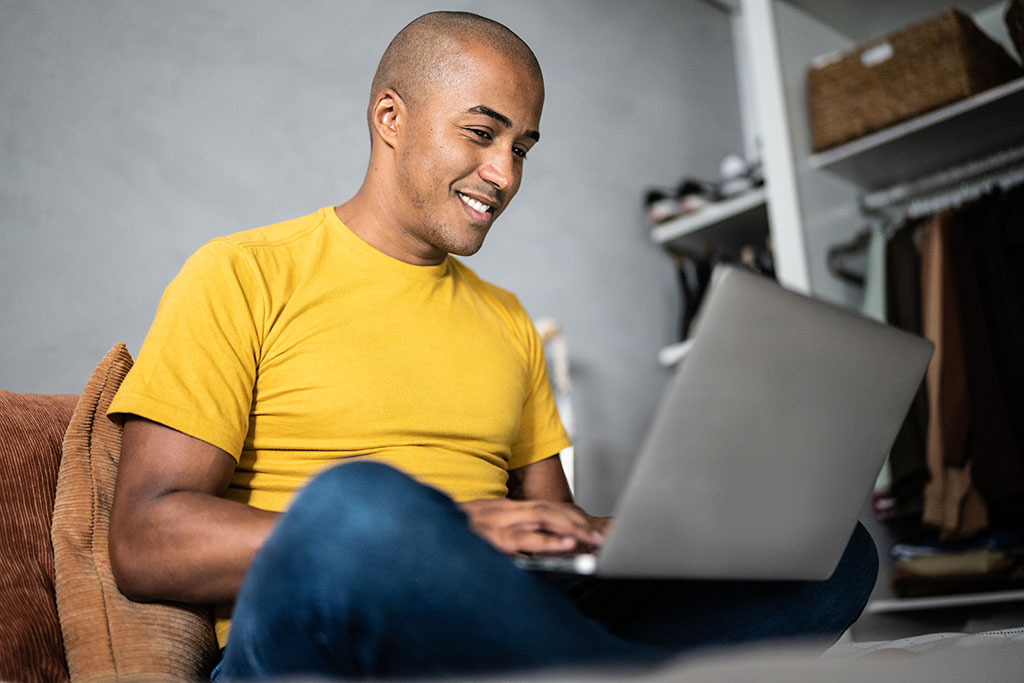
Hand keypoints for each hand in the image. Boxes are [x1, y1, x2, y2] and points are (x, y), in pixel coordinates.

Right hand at [459, 498, 605, 555]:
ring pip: (543, 519)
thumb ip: (504, 537)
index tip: (592, 530)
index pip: (545, 508)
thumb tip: (528, 552)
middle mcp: (503, 511)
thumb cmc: (448, 534)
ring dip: (571, 530)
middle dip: (579, 523)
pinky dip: (547, 541)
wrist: (416, 530)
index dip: (570, 518)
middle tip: (602, 538)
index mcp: (503, 509)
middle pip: (550, 510)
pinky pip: (524, 539)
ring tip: (593, 540)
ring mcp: (497, 522)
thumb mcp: (479, 531)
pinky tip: (567, 546)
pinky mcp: (491, 538)